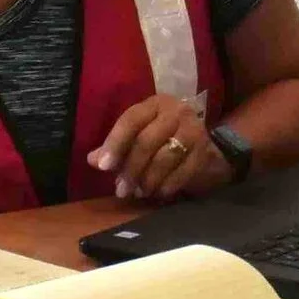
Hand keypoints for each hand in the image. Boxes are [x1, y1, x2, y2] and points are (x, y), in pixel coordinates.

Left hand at [88, 95, 229, 201]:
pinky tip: (157, 193)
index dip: (115, 143)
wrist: (206, 144)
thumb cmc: (163, 137)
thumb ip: (114, 146)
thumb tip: (93, 160)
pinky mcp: (205, 151)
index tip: (104, 166)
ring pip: (165, 158)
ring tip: (138, 192)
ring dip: (148, 180)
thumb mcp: (138, 135)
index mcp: (154, 104)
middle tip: (121, 189)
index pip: (130, 120)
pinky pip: (183, 171)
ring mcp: (194, 130)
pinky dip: (167, 185)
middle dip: (131, 169)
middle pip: (147, 141)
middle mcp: (176, 112)